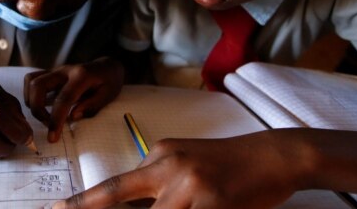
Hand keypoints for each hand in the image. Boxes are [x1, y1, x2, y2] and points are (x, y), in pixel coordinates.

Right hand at [24, 57, 123, 142]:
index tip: (52, 137)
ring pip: (31, 80)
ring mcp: (56, 70)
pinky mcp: (51, 73)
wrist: (107, 66)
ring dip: (31, 101)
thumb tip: (73, 117)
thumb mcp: (108, 95)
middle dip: (37, 108)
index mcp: (81, 76)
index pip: (63, 98)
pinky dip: (30, 94)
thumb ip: (91, 106)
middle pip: (38, 85)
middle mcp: (65, 70)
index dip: (55, 119)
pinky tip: (40, 106)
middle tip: (46, 124)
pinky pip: (32, 80)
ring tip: (43, 116)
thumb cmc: (110, 82)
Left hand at [54, 133, 299, 208]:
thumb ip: (157, 183)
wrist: (273, 155)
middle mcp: (167, 166)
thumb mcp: (185, 163)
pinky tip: (195, 208)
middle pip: (121, 198)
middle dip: (91, 207)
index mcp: (159, 154)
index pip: (115, 187)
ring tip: (183, 202)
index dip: (84, 202)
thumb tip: (130, 206)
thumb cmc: (229, 163)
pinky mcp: (210, 204)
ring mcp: (189, 186)